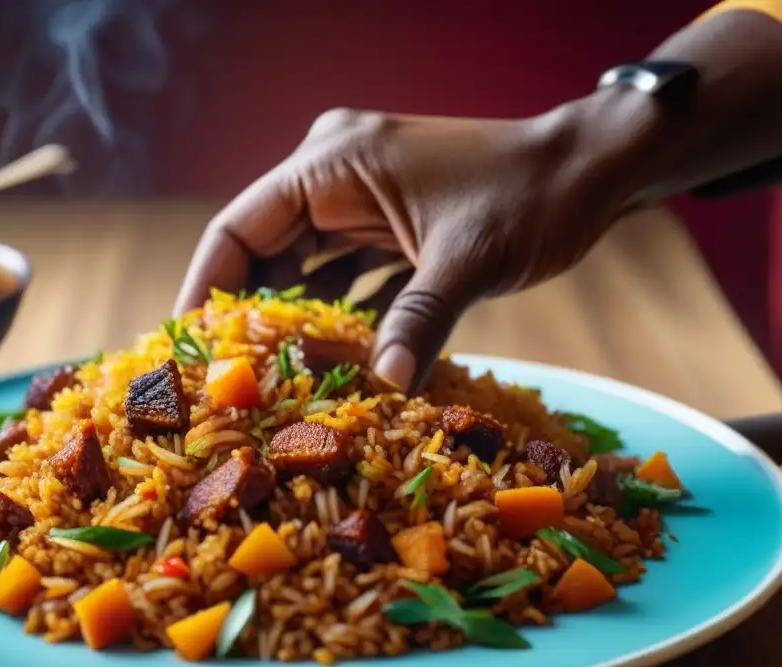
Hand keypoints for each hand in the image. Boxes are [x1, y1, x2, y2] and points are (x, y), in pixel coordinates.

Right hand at [175, 107, 633, 392]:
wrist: (591, 171)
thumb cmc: (532, 195)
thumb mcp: (470, 259)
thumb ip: (421, 319)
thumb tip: (385, 387)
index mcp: (333, 163)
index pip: (239, 227)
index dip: (206, 288)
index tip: (190, 349)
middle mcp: (334, 178)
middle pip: (264, 253)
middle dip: (251, 315)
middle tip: (232, 382)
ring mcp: (360, 203)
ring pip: (303, 269)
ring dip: (295, 322)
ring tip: (273, 383)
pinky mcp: (386, 227)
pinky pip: (342, 277)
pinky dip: (337, 317)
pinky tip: (330, 364)